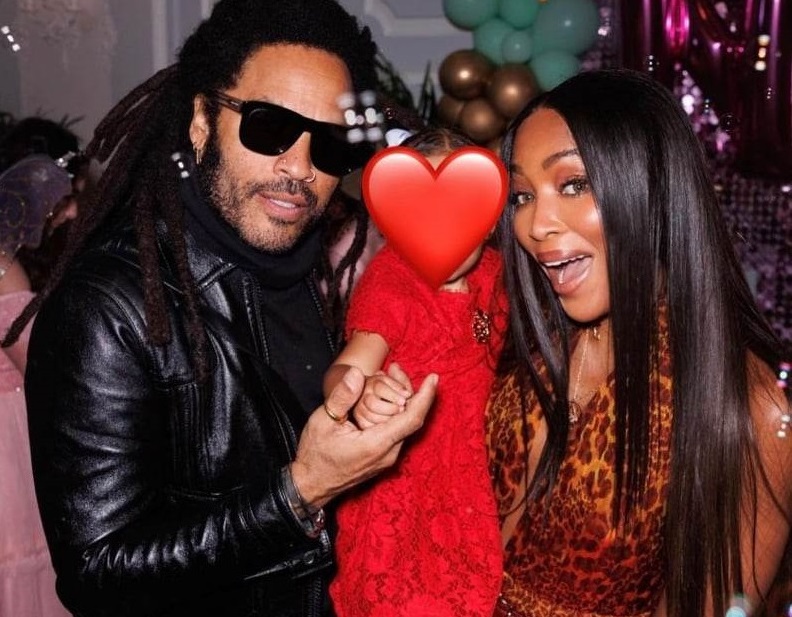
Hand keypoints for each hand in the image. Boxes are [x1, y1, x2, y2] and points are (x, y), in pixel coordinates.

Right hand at [290, 366, 437, 508]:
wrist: (311, 485)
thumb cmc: (315, 455)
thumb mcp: (323, 421)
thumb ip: (342, 397)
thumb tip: (357, 374)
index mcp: (377, 444)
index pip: (412, 419)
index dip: (425, 397)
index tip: (434, 378)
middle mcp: (389, 453)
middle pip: (410, 417)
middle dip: (409, 390)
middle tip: (397, 368)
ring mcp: (387, 457)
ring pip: (404, 424)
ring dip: (402, 401)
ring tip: (390, 377)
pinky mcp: (383, 457)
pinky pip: (396, 431)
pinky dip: (394, 412)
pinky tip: (384, 398)